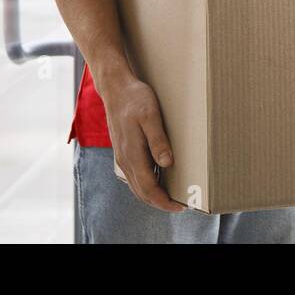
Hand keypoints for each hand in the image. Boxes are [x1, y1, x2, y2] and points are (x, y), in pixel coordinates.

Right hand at [101, 74, 185, 212]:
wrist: (115, 88)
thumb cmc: (135, 99)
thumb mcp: (150, 115)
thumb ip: (158, 140)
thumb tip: (167, 163)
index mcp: (132, 154)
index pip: (148, 188)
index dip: (164, 201)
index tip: (179, 207)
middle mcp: (125, 159)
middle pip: (141, 192)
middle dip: (159, 202)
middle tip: (179, 206)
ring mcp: (121, 156)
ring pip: (136, 186)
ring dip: (152, 195)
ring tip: (170, 196)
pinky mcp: (122, 151)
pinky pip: (133, 176)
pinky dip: (145, 185)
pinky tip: (157, 180)